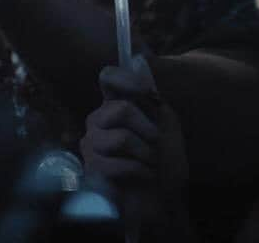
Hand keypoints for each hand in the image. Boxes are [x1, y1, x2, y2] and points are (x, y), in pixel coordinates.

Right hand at [80, 56, 191, 234]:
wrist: (166, 200)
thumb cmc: (166, 162)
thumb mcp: (167, 122)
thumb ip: (152, 94)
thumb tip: (139, 58)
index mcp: (115, 106)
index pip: (108, 77)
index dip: (126, 79)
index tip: (145, 92)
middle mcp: (98, 121)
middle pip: (120, 107)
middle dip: (147, 128)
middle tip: (155, 143)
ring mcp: (92, 146)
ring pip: (121, 137)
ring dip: (145, 152)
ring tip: (149, 163)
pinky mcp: (92, 170)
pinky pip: (117, 163)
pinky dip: (139, 170)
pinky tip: (142, 176)